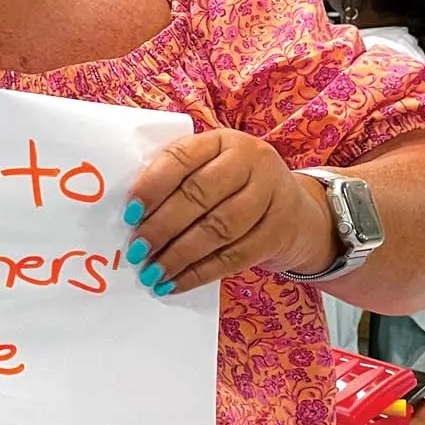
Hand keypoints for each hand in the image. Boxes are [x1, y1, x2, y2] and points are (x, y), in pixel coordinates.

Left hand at [125, 129, 336, 295]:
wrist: (296, 211)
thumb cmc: (234, 189)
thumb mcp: (210, 169)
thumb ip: (177, 181)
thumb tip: (130, 216)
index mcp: (222, 141)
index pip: (181, 158)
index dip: (152, 186)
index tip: (129, 214)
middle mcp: (251, 161)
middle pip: (199, 195)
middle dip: (161, 226)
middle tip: (136, 250)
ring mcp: (271, 196)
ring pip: (217, 229)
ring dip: (178, 255)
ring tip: (152, 272)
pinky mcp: (279, 232)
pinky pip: (234, 257)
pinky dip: (200, 273)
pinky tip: (176, 283)